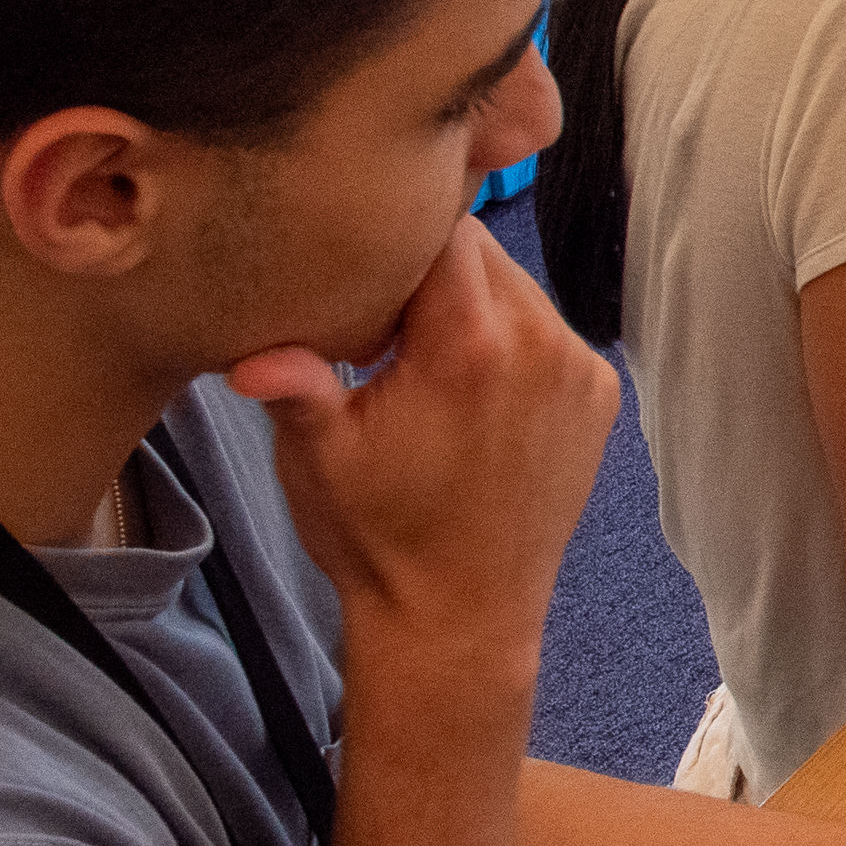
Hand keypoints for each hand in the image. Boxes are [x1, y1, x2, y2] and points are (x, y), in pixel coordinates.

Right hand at [227, 218, 613, 694]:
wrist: (460, 619)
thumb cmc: (379, 537)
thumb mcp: (317, 456)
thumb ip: (291, 383)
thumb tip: (245, 352)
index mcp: (469, 343)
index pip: (443, 226)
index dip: (396, 238)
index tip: (362, 278)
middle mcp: (540, 342)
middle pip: (482, 251)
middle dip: (431, 272)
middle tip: (385, 327)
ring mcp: (578, 369)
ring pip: (518, 287)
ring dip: (474, 305)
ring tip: (427, 364)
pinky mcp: (599, 396)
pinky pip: (549, 331)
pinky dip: (513, 342)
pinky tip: (473, 392)